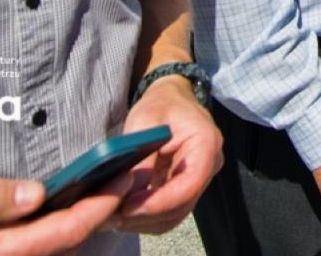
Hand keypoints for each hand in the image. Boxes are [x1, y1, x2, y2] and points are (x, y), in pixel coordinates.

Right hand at [0, 175, 128, 255]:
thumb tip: (35, 193)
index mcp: (5, 247)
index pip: (68, 227)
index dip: (101, 204)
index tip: (124, 179)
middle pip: (73, 236)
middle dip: (105, 207)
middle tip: (132, 176)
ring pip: (63, 240)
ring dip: (90, 214)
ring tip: (114, 183)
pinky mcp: (7, 255)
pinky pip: (46, 242)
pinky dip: (67, 222)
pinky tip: (76, 201)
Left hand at [111, 74, 223, 233]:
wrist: (171, 99)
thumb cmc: (160, 104)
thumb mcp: (146, 122)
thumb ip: (141, 158)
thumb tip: (127, 193)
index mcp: (206, 143)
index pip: (189, 184)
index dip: (159, 202)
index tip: (127, 207)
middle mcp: (209, 165)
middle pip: (181, 205)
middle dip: (146, 216)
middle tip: (111, 216)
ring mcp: (199, 179)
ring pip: (175, 215)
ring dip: (144, 221)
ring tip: (112, 217)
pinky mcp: (185, 187)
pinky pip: (168, 211)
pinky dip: (146, 217)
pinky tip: (123, 212)